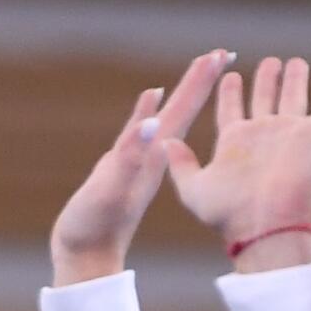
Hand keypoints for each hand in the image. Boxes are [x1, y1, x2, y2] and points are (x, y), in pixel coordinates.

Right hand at [50, 49, 229, 284]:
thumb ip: (131, 156)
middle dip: (201, 81)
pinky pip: (142, 133)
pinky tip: (153, 98)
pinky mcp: (123, 168)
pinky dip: (148, 111)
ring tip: (200, 69)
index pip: (183, 112)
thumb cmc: (95, 228)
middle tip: (225, 52)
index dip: (202, 82)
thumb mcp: (112, 189)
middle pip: (182, 110)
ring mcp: (139, 163)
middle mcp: (153, 158)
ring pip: (168, 119)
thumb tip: (154, 122)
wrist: (85, 258)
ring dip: (185, 94)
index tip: (224, 54)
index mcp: (156, 158)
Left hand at [163, 57, 310, 269]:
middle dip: (265, 79)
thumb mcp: (194, 190)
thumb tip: (166, 143)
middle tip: (268, 63)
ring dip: (295, 80)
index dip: (229, 91)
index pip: (231, 107)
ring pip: (293, 97)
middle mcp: (261, 134)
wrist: (264, 226)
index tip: (227, 73)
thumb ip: (180, 165)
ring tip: (296, 62)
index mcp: (234, 141)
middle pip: (264, 97)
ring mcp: (287, 135)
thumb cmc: (229, 213)